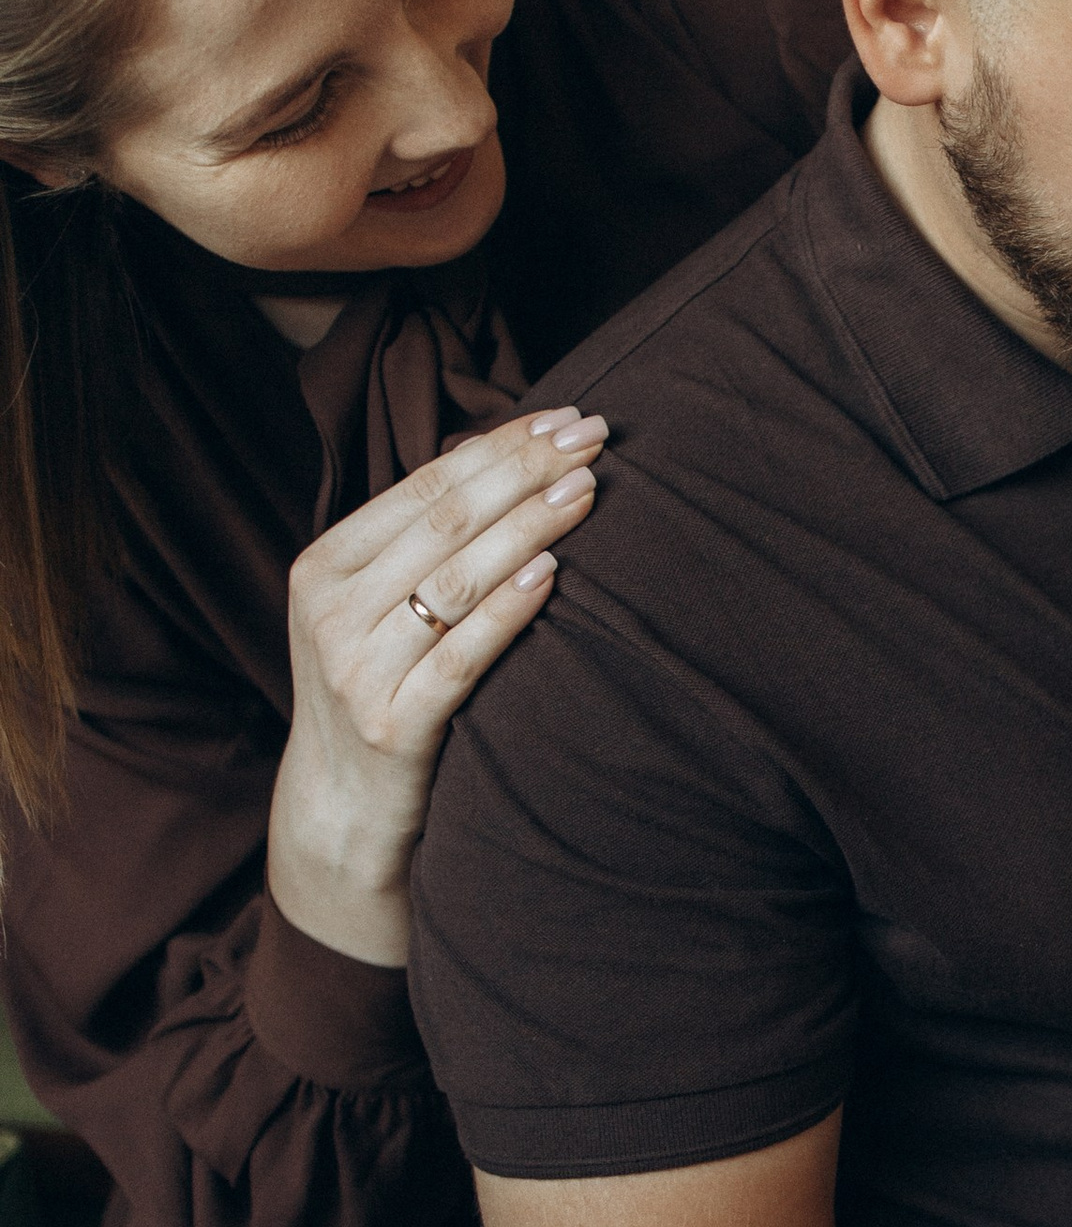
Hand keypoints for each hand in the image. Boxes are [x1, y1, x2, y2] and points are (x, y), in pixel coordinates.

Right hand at [267, 409, 607, 965]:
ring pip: (456, 581)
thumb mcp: (372, 610)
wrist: (341, 808)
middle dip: (526, 472)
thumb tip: (504, 457)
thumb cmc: (379, 688)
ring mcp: (356, 671)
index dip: (500, 447)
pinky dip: (508, 610)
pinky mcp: (393, 726)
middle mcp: (330, 612)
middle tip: (593, 437)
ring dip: (528, 528)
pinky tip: (553, 574)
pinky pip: (460, 656)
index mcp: (322, 567)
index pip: (424, 488)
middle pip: (444, 524)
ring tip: (587, 491)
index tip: (566, 417)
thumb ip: (420, 544)